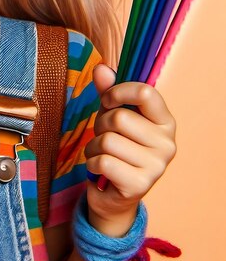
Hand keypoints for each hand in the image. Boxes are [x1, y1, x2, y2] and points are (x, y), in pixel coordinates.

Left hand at [84, 64, 176, 235]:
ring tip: (102, 154)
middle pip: (119, 117)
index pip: (145, 92)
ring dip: (94, 146)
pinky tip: (100, 169)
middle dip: (100, 124)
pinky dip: (92, 163)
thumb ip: (108, 92)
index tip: (108, 101)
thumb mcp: (111, 116)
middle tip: (104, 136)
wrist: (112, 192)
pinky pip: (103, 161)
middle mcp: (167, 144)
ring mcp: (157, 167)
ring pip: (108, 140)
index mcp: (165, 122)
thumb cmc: (116, 147)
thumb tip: (101, 67)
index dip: (118, 92)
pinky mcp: (140, 185)